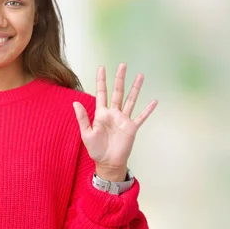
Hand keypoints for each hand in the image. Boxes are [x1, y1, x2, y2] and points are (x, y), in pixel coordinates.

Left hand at [73, 63, 157, 181]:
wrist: (108, 163)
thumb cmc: (96, 149)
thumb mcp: (86, 133)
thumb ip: (82, 118)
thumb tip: (75, 102)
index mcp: (101, 113)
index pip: (102, 92)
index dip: (101, 80)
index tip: (102, 67)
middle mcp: (114, 113)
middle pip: (118, 92)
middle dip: (120, 78)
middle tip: (123, 65)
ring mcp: (124, 120)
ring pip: (131, 100)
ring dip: (135, 88)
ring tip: (140, 75)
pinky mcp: (132, 128)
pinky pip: (141, 117)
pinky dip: (148, 110)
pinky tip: (154, 101)